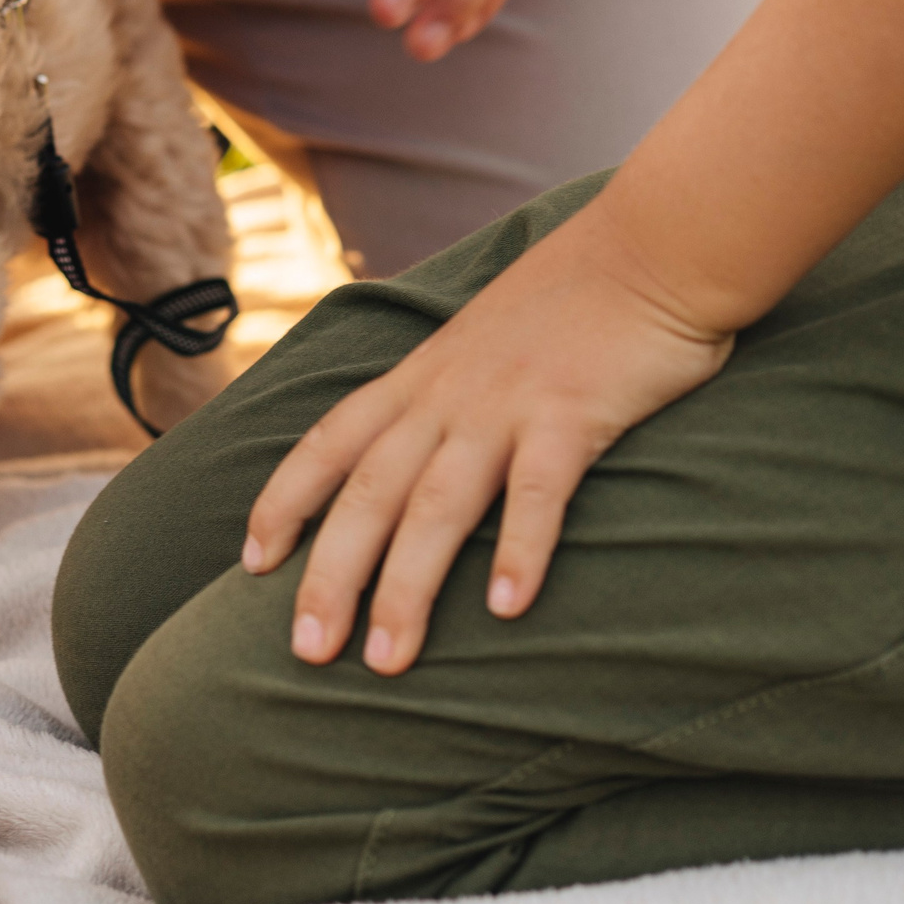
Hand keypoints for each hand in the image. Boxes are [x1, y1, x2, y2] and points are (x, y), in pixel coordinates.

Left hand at [243, 201, 731, 674]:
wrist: (652, 244)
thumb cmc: (570, 305)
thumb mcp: (479, 345)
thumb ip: (444, 398)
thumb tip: (416, 456)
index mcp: (416, 380)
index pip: (326, 444)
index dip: (283, 502)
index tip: (251, 563)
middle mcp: (444, 396)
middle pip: (368, 495)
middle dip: (330, 576)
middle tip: (306, 653)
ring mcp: (504, 405)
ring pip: (436, 505)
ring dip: (407, 586)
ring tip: (386, 659)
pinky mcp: (574, 412)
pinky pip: (540, 490)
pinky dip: (521, 548)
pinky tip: (508, 610)